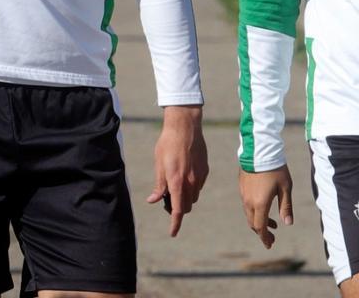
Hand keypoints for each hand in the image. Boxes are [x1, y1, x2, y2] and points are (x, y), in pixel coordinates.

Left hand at [146, 105, 208, 236]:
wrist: (185, 126)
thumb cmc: (167, 144)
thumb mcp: (158, 164)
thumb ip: (159, 184)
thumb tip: (153, 200)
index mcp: (176, 182)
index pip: (177, 210)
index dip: (174, 224)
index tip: (172, 233)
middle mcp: (190, 182)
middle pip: (186, 207)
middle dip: (178, 209)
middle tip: (166, 200)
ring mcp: (199, 176)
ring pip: (193, 198)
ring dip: (185, 198)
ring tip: (175, 185)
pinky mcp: (205, 170)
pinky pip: (199, 186)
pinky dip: (192, 187)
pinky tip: (185, 174)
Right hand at [238, 165, 293, 248]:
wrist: (259, 150)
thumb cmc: (275, 169)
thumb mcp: (285, 188)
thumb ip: (286, 207)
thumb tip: (288, 224)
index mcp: (260, 204)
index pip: (260, 227)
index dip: (265, 238)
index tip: (270, 245)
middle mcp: (249, 202)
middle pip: (253, 223)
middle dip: (262, 232)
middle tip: (272, 237)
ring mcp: (243, 194)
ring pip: (249, 214)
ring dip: (259, 221)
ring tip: (272, 223)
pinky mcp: (242, 187)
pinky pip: (246, 204)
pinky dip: (254, 211)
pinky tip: (263, 207)